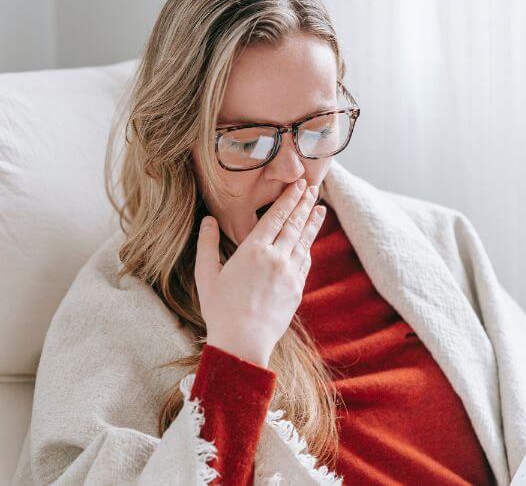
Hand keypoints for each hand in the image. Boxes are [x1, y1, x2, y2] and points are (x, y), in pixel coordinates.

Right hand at [194, 180, 325, 366]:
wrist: (243, 341)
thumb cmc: (219, 309)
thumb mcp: (206, 275)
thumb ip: (207, 244)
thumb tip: (207, 219)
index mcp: (252, 251)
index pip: (275, 217)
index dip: (289, 198)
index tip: (299, 184)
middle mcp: (275, 258)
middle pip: (293, 225)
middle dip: (304, 204)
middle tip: (313, 187)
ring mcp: (289, 274)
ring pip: (304, 242)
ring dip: (312, 223)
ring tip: (320, 208)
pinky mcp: (296, 290)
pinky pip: (305, 263)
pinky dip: (308, 248)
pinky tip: (309, 242)